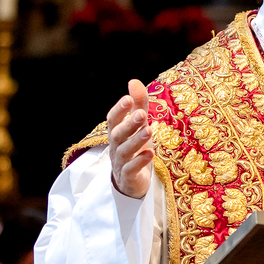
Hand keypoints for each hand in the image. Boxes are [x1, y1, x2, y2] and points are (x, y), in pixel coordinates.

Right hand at [107, 79, 153, 198]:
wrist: (130, 182)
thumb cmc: (134, 148)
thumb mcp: (138, 126)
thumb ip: (138, 105)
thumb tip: (133, 81)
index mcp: (116, 132)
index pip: (113, 119)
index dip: (119, 109)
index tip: (128, 99)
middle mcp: (116, 146)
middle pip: (118, 134)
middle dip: (129, 123)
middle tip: (141, 114)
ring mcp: (121, 162)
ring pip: (125, 151)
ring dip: (136, 140)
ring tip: (148, 130)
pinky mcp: (129, 177)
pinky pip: (131, 169)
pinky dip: (140, 161)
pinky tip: (151, 153)